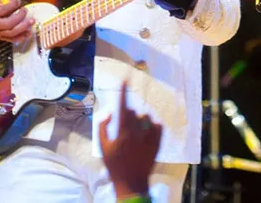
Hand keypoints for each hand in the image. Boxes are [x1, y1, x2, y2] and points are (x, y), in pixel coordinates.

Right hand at [0, 0, 33, 42]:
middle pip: (8, 24)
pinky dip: (21, 37)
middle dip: (19, 17)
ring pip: (11, 33)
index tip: (18, 0)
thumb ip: (2, 0)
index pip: (1, 10)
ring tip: (31, 21)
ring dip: (23, 27)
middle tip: (24, 10)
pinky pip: (11, 40)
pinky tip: (28, 33)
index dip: (12, 5)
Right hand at [99, 81, 161, 200]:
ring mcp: (149, 136)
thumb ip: (103, 127)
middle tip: (123, 129)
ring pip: (146, 117)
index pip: (122, 106)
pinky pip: (157, 125)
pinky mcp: (158, 142)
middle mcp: (137, 132)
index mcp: (122, 131)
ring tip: (135, 135)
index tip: (124, 79)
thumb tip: (109, 113)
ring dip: (140, 121)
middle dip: (128, 115)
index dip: (123, 91)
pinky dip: (152, 126)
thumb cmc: (114, 165)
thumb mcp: (103, 147)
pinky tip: (146, 135)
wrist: (131, 182)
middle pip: (134, 112)